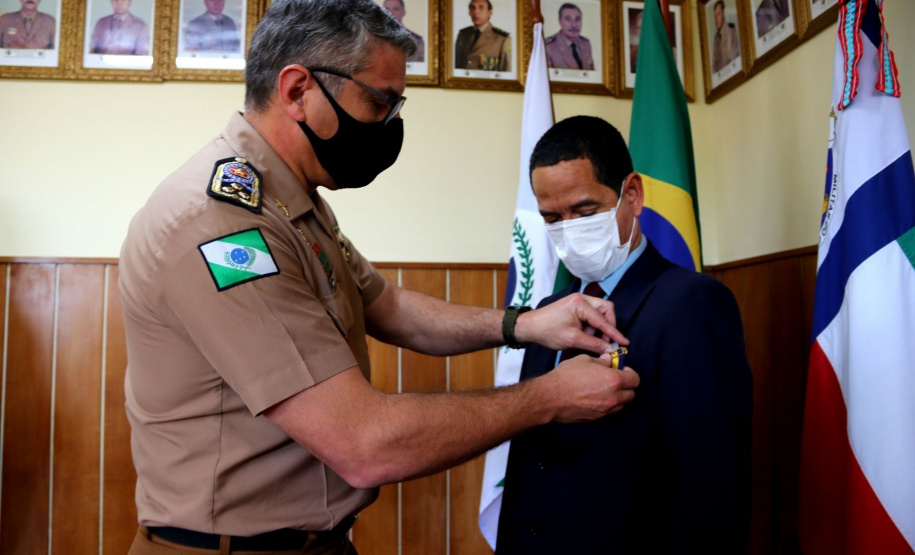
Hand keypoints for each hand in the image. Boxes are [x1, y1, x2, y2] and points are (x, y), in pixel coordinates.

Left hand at [514, 293, 628, 353]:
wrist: (529, 327)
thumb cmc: (547, 331)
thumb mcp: (572, 340)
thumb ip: (593, 344)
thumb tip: (609, 350)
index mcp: (580, 304)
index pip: (603, 319)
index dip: (615, 333)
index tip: (625, 342)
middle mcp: (581, 298)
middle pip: (606, 309)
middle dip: (608, 326)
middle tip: (605, 341)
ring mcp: (578, 301)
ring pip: (600, 313)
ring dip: (598, 328)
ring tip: (587, 339)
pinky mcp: (576, 306)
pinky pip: (591, 315)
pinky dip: (591, 326)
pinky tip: (583, 336)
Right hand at [542, 353, 639, 422]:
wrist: (551, 397)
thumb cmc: (567, 376)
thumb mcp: (584, 360)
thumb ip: (601, 361)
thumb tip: (609, 360)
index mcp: (614, 380)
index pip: (635, 379)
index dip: (630, 373)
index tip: (622, 370)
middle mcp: (614, 397)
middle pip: (631, 394)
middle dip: (626, 386)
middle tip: (614, 379)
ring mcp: (605, 410)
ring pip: (621, 405)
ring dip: (618, 397)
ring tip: (605, 389)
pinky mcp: (597, 418)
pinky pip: (609, 412)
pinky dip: (608, 405)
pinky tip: (596, 398)